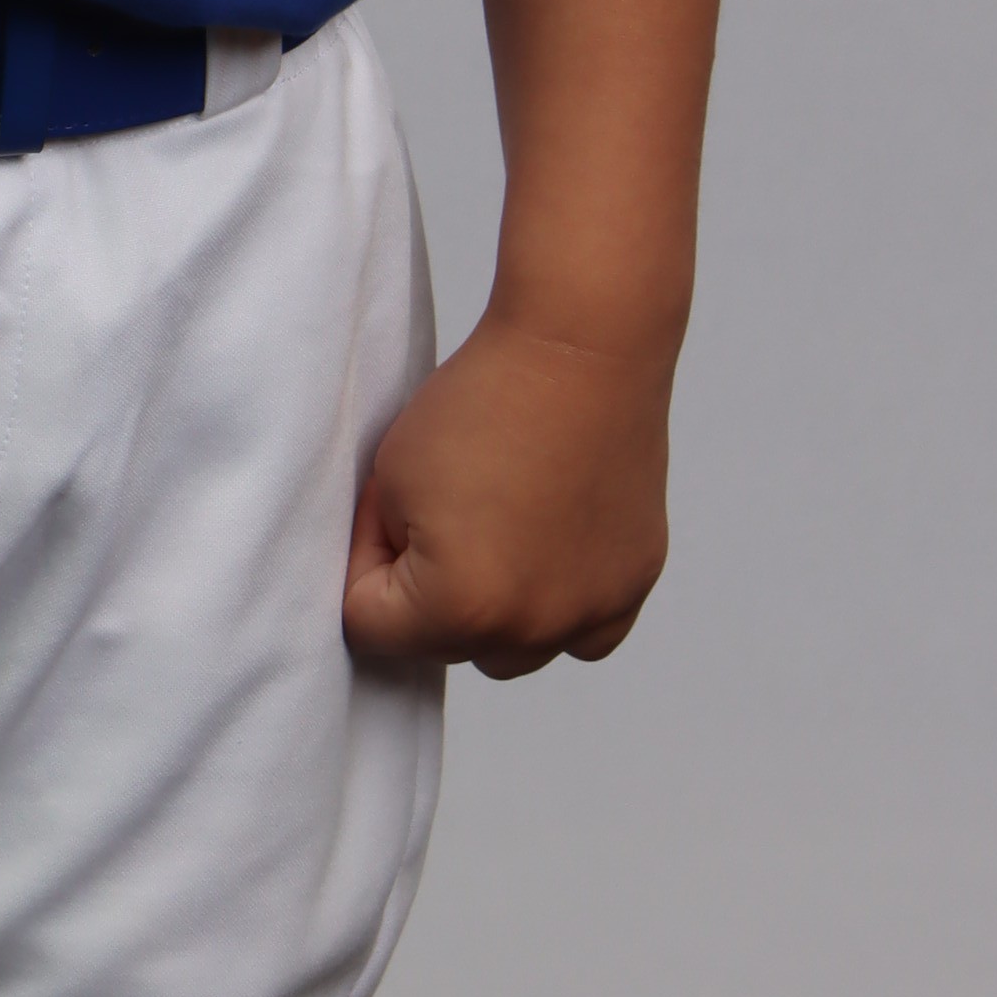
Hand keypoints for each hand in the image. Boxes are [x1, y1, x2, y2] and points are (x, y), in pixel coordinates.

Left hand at [342, 305, 673, 677]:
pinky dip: (559, 599)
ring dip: (495, 610)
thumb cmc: (486, 398)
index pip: (369, 627)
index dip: (364, 562)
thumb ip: (384, 551)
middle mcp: (532, 629)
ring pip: (516, 649)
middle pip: (447, 646)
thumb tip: (400, 584)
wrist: (582, 347)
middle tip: (441, 512)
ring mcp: (591, 612)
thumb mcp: (389, 476)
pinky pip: (582, 628)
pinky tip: (549, 538)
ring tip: (497, 528)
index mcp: (461, 607)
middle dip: (427, 592)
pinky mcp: (632, 584)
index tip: (385, 512)